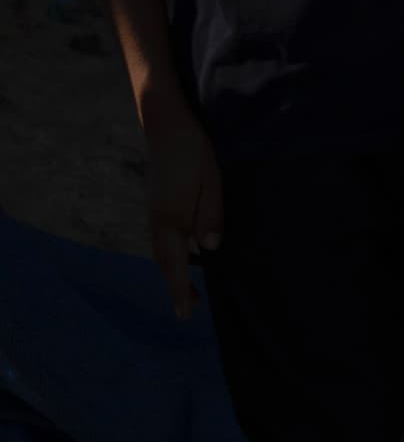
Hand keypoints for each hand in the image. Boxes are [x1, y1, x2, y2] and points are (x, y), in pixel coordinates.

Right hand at [141, 103, 219, 316]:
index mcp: (171, 218)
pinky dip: (170, 255)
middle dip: (176, 285)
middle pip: (164, 261)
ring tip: (189, 288)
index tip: (184, 314)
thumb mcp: (211, 182)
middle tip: (189, 309)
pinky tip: (184, 256)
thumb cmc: (194, 152)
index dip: (179, 289)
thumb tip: (208, 248)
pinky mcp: (156, 205)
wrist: (167, 127)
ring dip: (172, 271)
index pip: (174, 263)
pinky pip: (162, 239)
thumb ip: (210, 215)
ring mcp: (154, 212)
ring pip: (161, 251)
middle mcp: (157, 219)